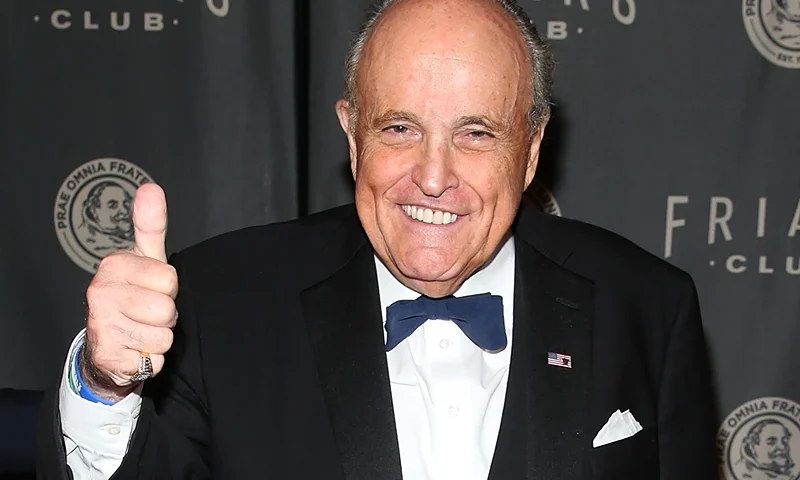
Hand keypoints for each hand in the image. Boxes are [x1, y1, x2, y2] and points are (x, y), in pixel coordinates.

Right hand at [79, 183, 178, 401]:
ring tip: (141, 330)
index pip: (170, 279)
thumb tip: (151, 188)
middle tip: (147, 313)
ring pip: (162, 336)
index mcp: (113, 266)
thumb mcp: (145, 259)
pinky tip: (134, 349)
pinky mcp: (107, 357)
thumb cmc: (133, 295)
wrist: (107, 344)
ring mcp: (101, 326)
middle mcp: (100, 293)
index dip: (168, 288)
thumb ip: (151, 225)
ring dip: (158, 338)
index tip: (151, 288)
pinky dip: (150, 359)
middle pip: (167, 309)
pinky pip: (153, 359)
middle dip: (165, 315)